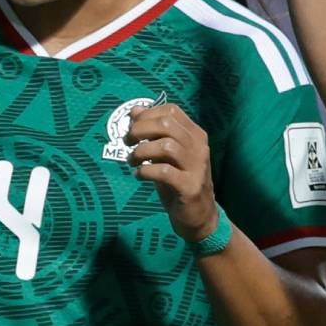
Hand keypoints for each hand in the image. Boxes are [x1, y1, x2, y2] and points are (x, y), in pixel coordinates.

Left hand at [125, 102, 219, 242]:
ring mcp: (196, 166)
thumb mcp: (167, 154)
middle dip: (140, 129)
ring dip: (141, 151)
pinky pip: (164, 172)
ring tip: (132, 160)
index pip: (171, 110)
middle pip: (166, 124)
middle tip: (127, 141)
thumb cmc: (179, 181)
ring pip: (166, 146)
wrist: (199, 215)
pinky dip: (146, 171)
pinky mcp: (190, 186)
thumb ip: (153, 133)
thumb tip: (134, 111)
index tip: (132, 125)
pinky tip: (139, 175)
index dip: (147, 114)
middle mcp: (198, 146)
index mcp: (195, 134)